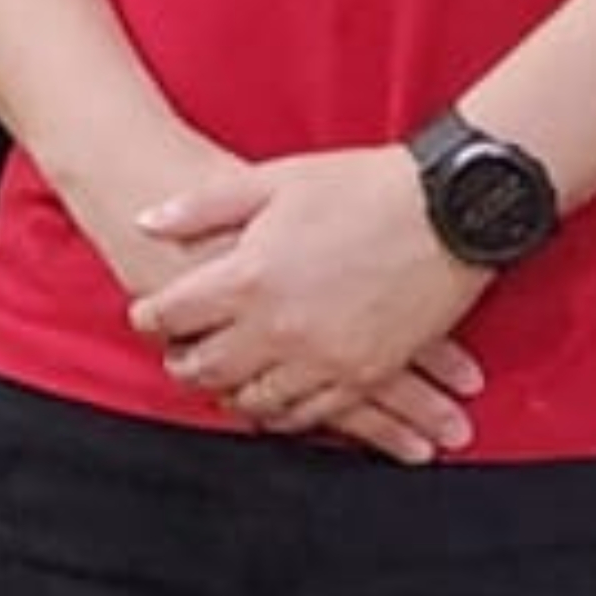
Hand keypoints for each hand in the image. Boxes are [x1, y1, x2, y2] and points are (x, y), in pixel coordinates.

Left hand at [123, 148, 492, 463]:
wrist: (450, 209)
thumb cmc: (359, 187)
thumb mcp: (270, 181)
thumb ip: (201, 207)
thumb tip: (147, 221)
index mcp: (248, 279)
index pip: (173, 316)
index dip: (150, 318)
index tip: (145, 318)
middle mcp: (280, 329)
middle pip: (209, 368)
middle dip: (184, 366)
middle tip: (176, 359)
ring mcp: (326, 358)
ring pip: (258, 400)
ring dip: (232, 395)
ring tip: (220, 385)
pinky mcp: (368, 374)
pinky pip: (315, 414)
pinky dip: (286, 415)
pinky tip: (275, 405)